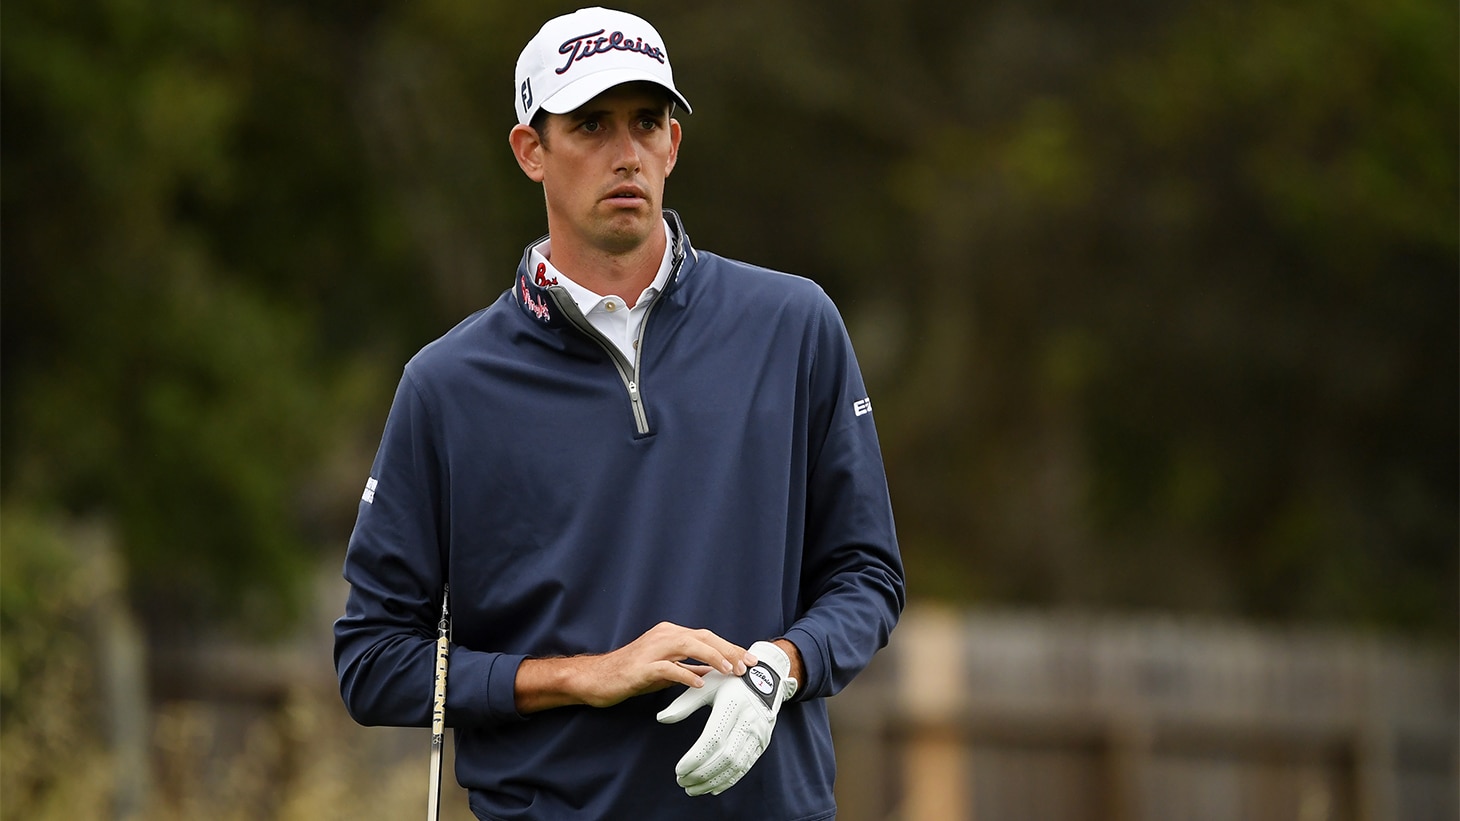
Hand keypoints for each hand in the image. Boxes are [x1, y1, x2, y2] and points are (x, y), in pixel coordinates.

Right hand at [514, 622, 752, 712]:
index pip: (707, 636)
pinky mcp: (642, 666)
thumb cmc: (632, 674)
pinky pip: (668, 668)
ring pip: (689, 645)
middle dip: (729, 650)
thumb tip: (714, 670)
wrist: (598, 678)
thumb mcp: (666, 670)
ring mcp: (653, 649)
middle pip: (703, 637)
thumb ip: (688, 666)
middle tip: (748, 666)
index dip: (730, 647)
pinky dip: (686, 673)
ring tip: (730, 671)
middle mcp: (664, 635)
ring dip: (713, 657)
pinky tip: (700, 682)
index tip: (749, 660)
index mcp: (671, 633)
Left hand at [656, 640, 797, 795]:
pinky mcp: (763, 742)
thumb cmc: (730, 681)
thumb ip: (684, 704)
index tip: (678, 770)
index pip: (713, 739)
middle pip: (725, 756)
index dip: (695, 758)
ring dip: (713, 781)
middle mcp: (749, 720)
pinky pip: (746, 767)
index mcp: (733, 704)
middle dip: (701, 774)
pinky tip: (712, 787)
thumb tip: (661, 718)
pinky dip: (729, 780)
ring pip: (736, 765)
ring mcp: (759, 733)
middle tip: (681, 782)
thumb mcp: (708, 685)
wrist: (766, 677)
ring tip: (693, 789)